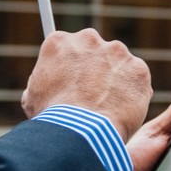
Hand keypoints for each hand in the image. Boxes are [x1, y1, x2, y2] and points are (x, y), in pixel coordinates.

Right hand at [21, 28, 153, 142]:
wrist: (80, 132)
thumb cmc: (52, 118)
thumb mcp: (33, 96)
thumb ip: (42, 82)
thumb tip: (48, 86)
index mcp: (59, 42)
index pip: (66, 48)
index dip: (70, 66)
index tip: (73, 80)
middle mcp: (88, 39)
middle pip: (94, 50)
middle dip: (94, 68)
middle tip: (92, 94)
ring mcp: (116, 52)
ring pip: (118, 64)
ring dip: (115, 80)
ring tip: (106, 107)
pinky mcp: (138, 68)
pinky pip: (136, 80)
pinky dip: (132, 94)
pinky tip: (121, 111)